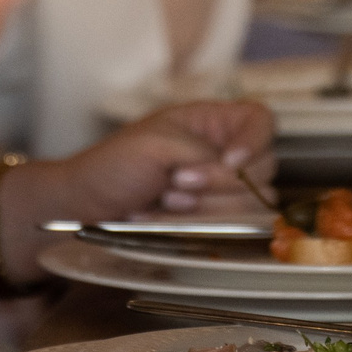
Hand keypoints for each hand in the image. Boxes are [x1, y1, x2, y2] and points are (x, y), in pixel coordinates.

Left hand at [0, 100, 278, 282]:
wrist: (88, 208)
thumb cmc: (114, 165)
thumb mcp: (155, 144)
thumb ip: (199, 152)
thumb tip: (235, 170)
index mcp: (213, 123)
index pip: (261, 121)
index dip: (253, 142)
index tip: (228, 161)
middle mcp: (225, 155)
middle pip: (263, 170)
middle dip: (217, 183)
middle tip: (176, 182)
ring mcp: (222, 192)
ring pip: (248, 205)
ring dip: (205, 207)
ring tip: (166, 199)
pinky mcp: (214, 223)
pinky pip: (230, 229)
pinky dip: (198, 226)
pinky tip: (167, 217)